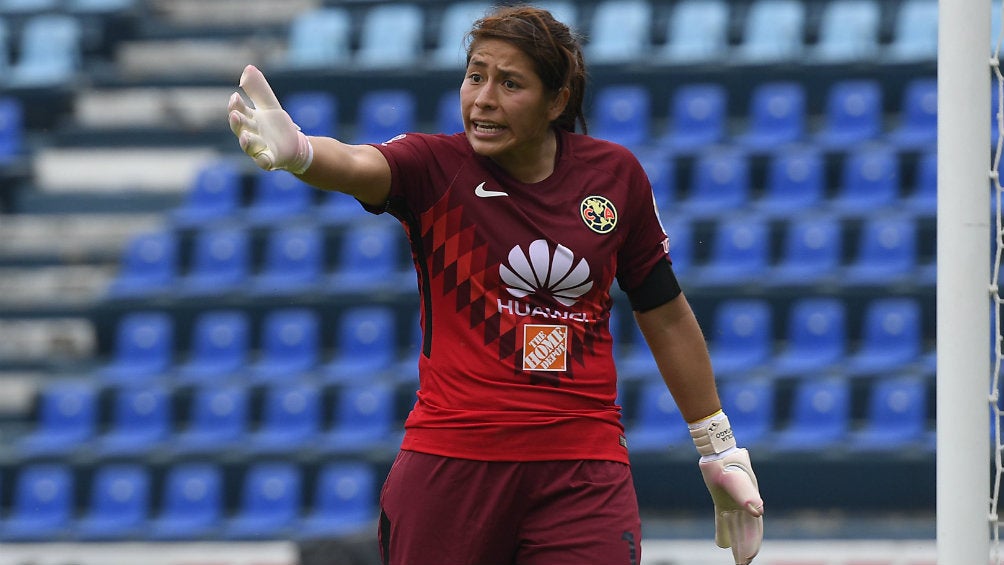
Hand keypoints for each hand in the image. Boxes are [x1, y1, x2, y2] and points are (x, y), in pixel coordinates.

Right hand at [227, 64, 312, 173]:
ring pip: (249, 147)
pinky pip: (263, 162)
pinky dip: (262, 160)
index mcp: (249, 120)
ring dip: (246, 142)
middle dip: (236, 123)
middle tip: (235, 115)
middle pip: (240, 129)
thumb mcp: (270, 105)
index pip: (239, 111)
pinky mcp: (270, 161)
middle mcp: (250, 135)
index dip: (236, 105)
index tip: (235, 96)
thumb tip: (248, 68)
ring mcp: (259, 149)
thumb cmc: (277, 126)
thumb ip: (259, 89)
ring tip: (246, 136)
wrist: (294, 146)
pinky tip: (262, 158)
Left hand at [699, 448, 763, 563]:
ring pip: (736, 527)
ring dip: (737, 541)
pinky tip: (722, 544)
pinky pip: (723, 519)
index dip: (752, 542)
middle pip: (746, 529)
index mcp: (752, 501)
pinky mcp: (721, 499)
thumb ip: (746, 495)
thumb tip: (758, 511)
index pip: (754, 527)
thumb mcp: (736, 479)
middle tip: (743, 563)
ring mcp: (733, 503)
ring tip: (737, 559)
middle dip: (746, 546)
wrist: (718, 451)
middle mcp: (744, 504)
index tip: (749, 558)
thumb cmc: (728, 464)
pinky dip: (723, 530)